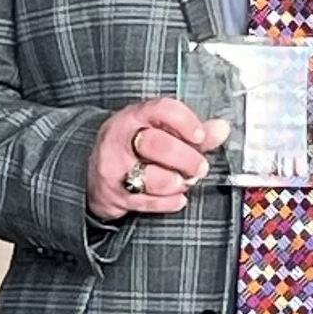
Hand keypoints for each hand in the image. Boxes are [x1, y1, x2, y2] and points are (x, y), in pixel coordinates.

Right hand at [86, 98, 228, 221]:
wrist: (92, 168)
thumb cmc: (133, 146)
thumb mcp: (157, 130)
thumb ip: (191, 131)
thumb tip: (221, 129)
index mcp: (135, 116)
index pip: (162, 110)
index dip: (185, 122)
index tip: (201, 136)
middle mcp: (121, 138)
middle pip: (156, 144)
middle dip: (185, 158)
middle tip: (200, 167)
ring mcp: (114, 167)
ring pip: (150, 177)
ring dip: (175, 182)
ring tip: (184, 182)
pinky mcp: (113, 194)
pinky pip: (146, 202)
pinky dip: (167, 203)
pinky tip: (177, 198)